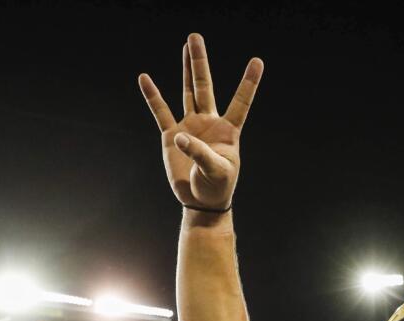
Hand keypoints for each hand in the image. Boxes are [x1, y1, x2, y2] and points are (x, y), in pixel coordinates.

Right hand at [139, 34, 262, 210]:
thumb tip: (180, 136)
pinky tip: (145, 78)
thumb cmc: (217, 187)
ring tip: (185, 46)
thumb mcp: (216, 171)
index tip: (258, 61)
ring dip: (185, 69)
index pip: (241, 101)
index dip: (249, 83)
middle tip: (195, 37)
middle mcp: (209, 122)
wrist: (200, 200)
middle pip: (204, 86)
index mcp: (228, 130)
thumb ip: (200, 153)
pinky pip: (161, 112)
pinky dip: (152, 96)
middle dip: (200, 62)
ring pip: (187, 92)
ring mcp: (190, 126)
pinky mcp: (171, 136)